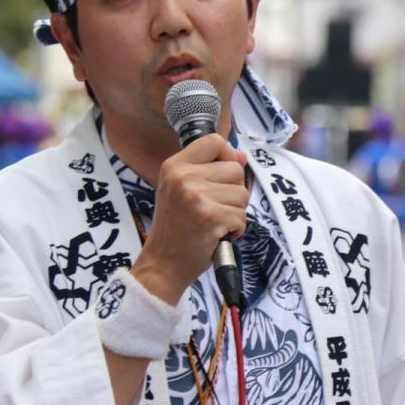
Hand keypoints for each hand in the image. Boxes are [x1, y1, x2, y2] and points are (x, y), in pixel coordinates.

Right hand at [132, 134, 248, 304]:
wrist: (163, 263)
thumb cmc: (175, 228)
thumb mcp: (180, 189)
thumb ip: (208, 169)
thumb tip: (241, 156)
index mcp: (174, 166)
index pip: (214, 141)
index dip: (227, 155)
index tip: (223, 174)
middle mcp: (184, 177)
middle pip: (235, 169)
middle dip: (233, 191)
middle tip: (214, 207)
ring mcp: (196, 197)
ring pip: (242, 194)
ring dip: (235, 212)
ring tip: (214, 222)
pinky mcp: (211, 218)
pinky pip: (242, 216)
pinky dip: (236, 229)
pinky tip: (217, 235)